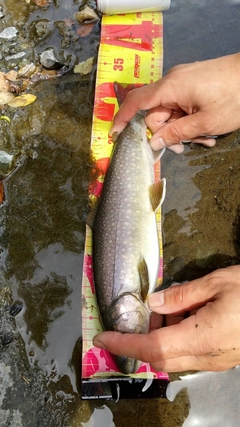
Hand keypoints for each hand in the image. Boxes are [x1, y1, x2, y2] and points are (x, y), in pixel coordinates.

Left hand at [93, 266, 239, 371]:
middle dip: (141, 337)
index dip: (123, 345)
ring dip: (161, 333)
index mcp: (202, 337)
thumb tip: (154, 300)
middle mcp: (206, 356)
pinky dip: (177, 334)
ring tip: (171, 304)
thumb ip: (182, 294)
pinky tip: (189, 312)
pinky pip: (189, 351)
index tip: (101, 339)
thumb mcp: (217, 282)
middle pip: (159, 355)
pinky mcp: (222, 358)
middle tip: (142, 311)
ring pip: (173, 355)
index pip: (151, 348)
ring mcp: (215, 361)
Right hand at [111, 53, 239, 152]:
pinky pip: (182, 107)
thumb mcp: (205, 122)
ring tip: (204, 139)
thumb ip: (176, 133)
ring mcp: (183, 82)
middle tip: (182, 149)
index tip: (115, 135)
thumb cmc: (235, 96)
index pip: (136, 102)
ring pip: (171, 113)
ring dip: (182, 130)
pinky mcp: (192, 85)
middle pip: (156, 114)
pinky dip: (189, 122)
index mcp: (171, 87)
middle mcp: (173, 82)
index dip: (122, 119)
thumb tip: (154, 142)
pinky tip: (205, 131)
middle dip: (167, 134)